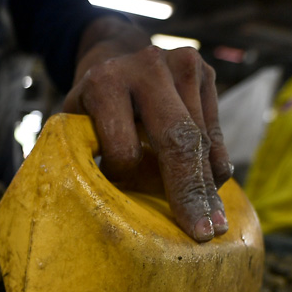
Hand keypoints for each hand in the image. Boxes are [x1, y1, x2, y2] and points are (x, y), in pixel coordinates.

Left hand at [64, 45, 232, 241]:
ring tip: (213, 223)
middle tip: (204, 233)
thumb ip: (82, 154)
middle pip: (178, 141)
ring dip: (207, 185)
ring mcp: (182, 65)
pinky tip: (212, 191)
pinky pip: (216, 132)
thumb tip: (96, 211)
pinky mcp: (206, 73)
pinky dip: (215, 165)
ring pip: (202, 140)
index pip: (124, 149)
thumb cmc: (91, 109)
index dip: (125, 179)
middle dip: (190, 192)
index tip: (122, 200)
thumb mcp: (75, 125)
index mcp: (105, 82)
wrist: (115, 58)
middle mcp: (147, 66)